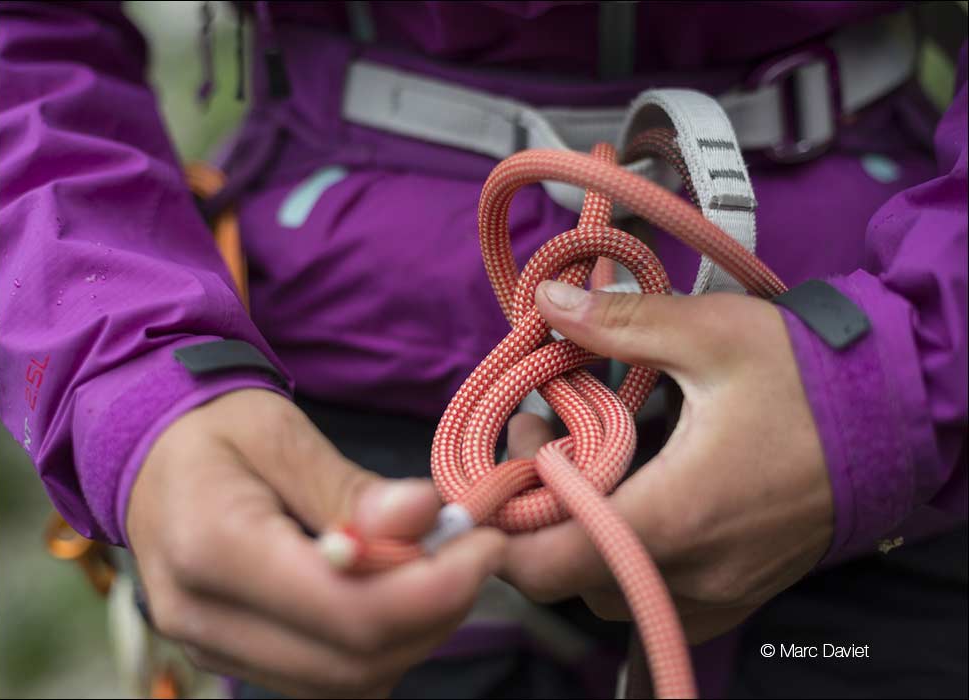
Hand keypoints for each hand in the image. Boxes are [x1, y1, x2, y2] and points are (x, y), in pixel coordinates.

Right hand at [128, 389, 505, 696]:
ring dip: (412, 635)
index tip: (484, 543)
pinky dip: (376, 646)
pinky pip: (323, 681)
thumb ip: (350, 487)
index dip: (435, 590)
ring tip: (436, 566)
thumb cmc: (214, 428)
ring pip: (344, 684)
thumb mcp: (280, 432)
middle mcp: (202, 617)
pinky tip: (394, 591)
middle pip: (352, 662)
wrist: (146, 452)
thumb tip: (425, 517)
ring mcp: (211, 648)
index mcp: (211, 547)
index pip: (346, 610)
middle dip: (435, 614)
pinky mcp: (230, 658)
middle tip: (474, 552)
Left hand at [501, 281, 832, 642]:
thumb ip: (622, 324)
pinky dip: (627, 561)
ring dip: (580, 538)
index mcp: (676, 513)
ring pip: (612, 593)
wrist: (904, 415)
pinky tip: (631, 501)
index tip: (496, 471)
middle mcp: (695, 570)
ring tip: (584, 463)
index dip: (504, 528)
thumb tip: (551, 303)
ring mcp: (720, 590)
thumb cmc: (812, 378)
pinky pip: (658, 600)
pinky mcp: (740, 593)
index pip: (551, 561)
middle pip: (571, 577)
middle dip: (538, 516)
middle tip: (543, 438)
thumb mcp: (712, 335)